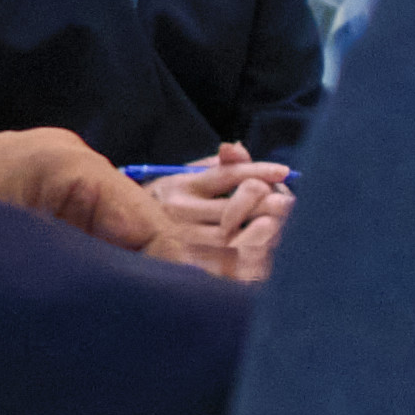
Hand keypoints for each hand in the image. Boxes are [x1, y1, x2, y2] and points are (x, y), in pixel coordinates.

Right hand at [134, 150, 291, 287]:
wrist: (126, 236)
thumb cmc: (169, 203)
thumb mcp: (184, 177)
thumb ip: (215, 165)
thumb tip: (238, 148)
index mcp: (182, 185)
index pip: (226, 175)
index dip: (258, 171)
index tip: (285, 171)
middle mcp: (179, 211)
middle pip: (231, 208)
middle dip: (264, 204)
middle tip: (287, 203)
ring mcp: (180, 239)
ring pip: (229, 238)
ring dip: (260, 234)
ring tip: (280, 228)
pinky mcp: (182, 265)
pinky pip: (219, 267)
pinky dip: (244, 262)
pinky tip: (264, 257)